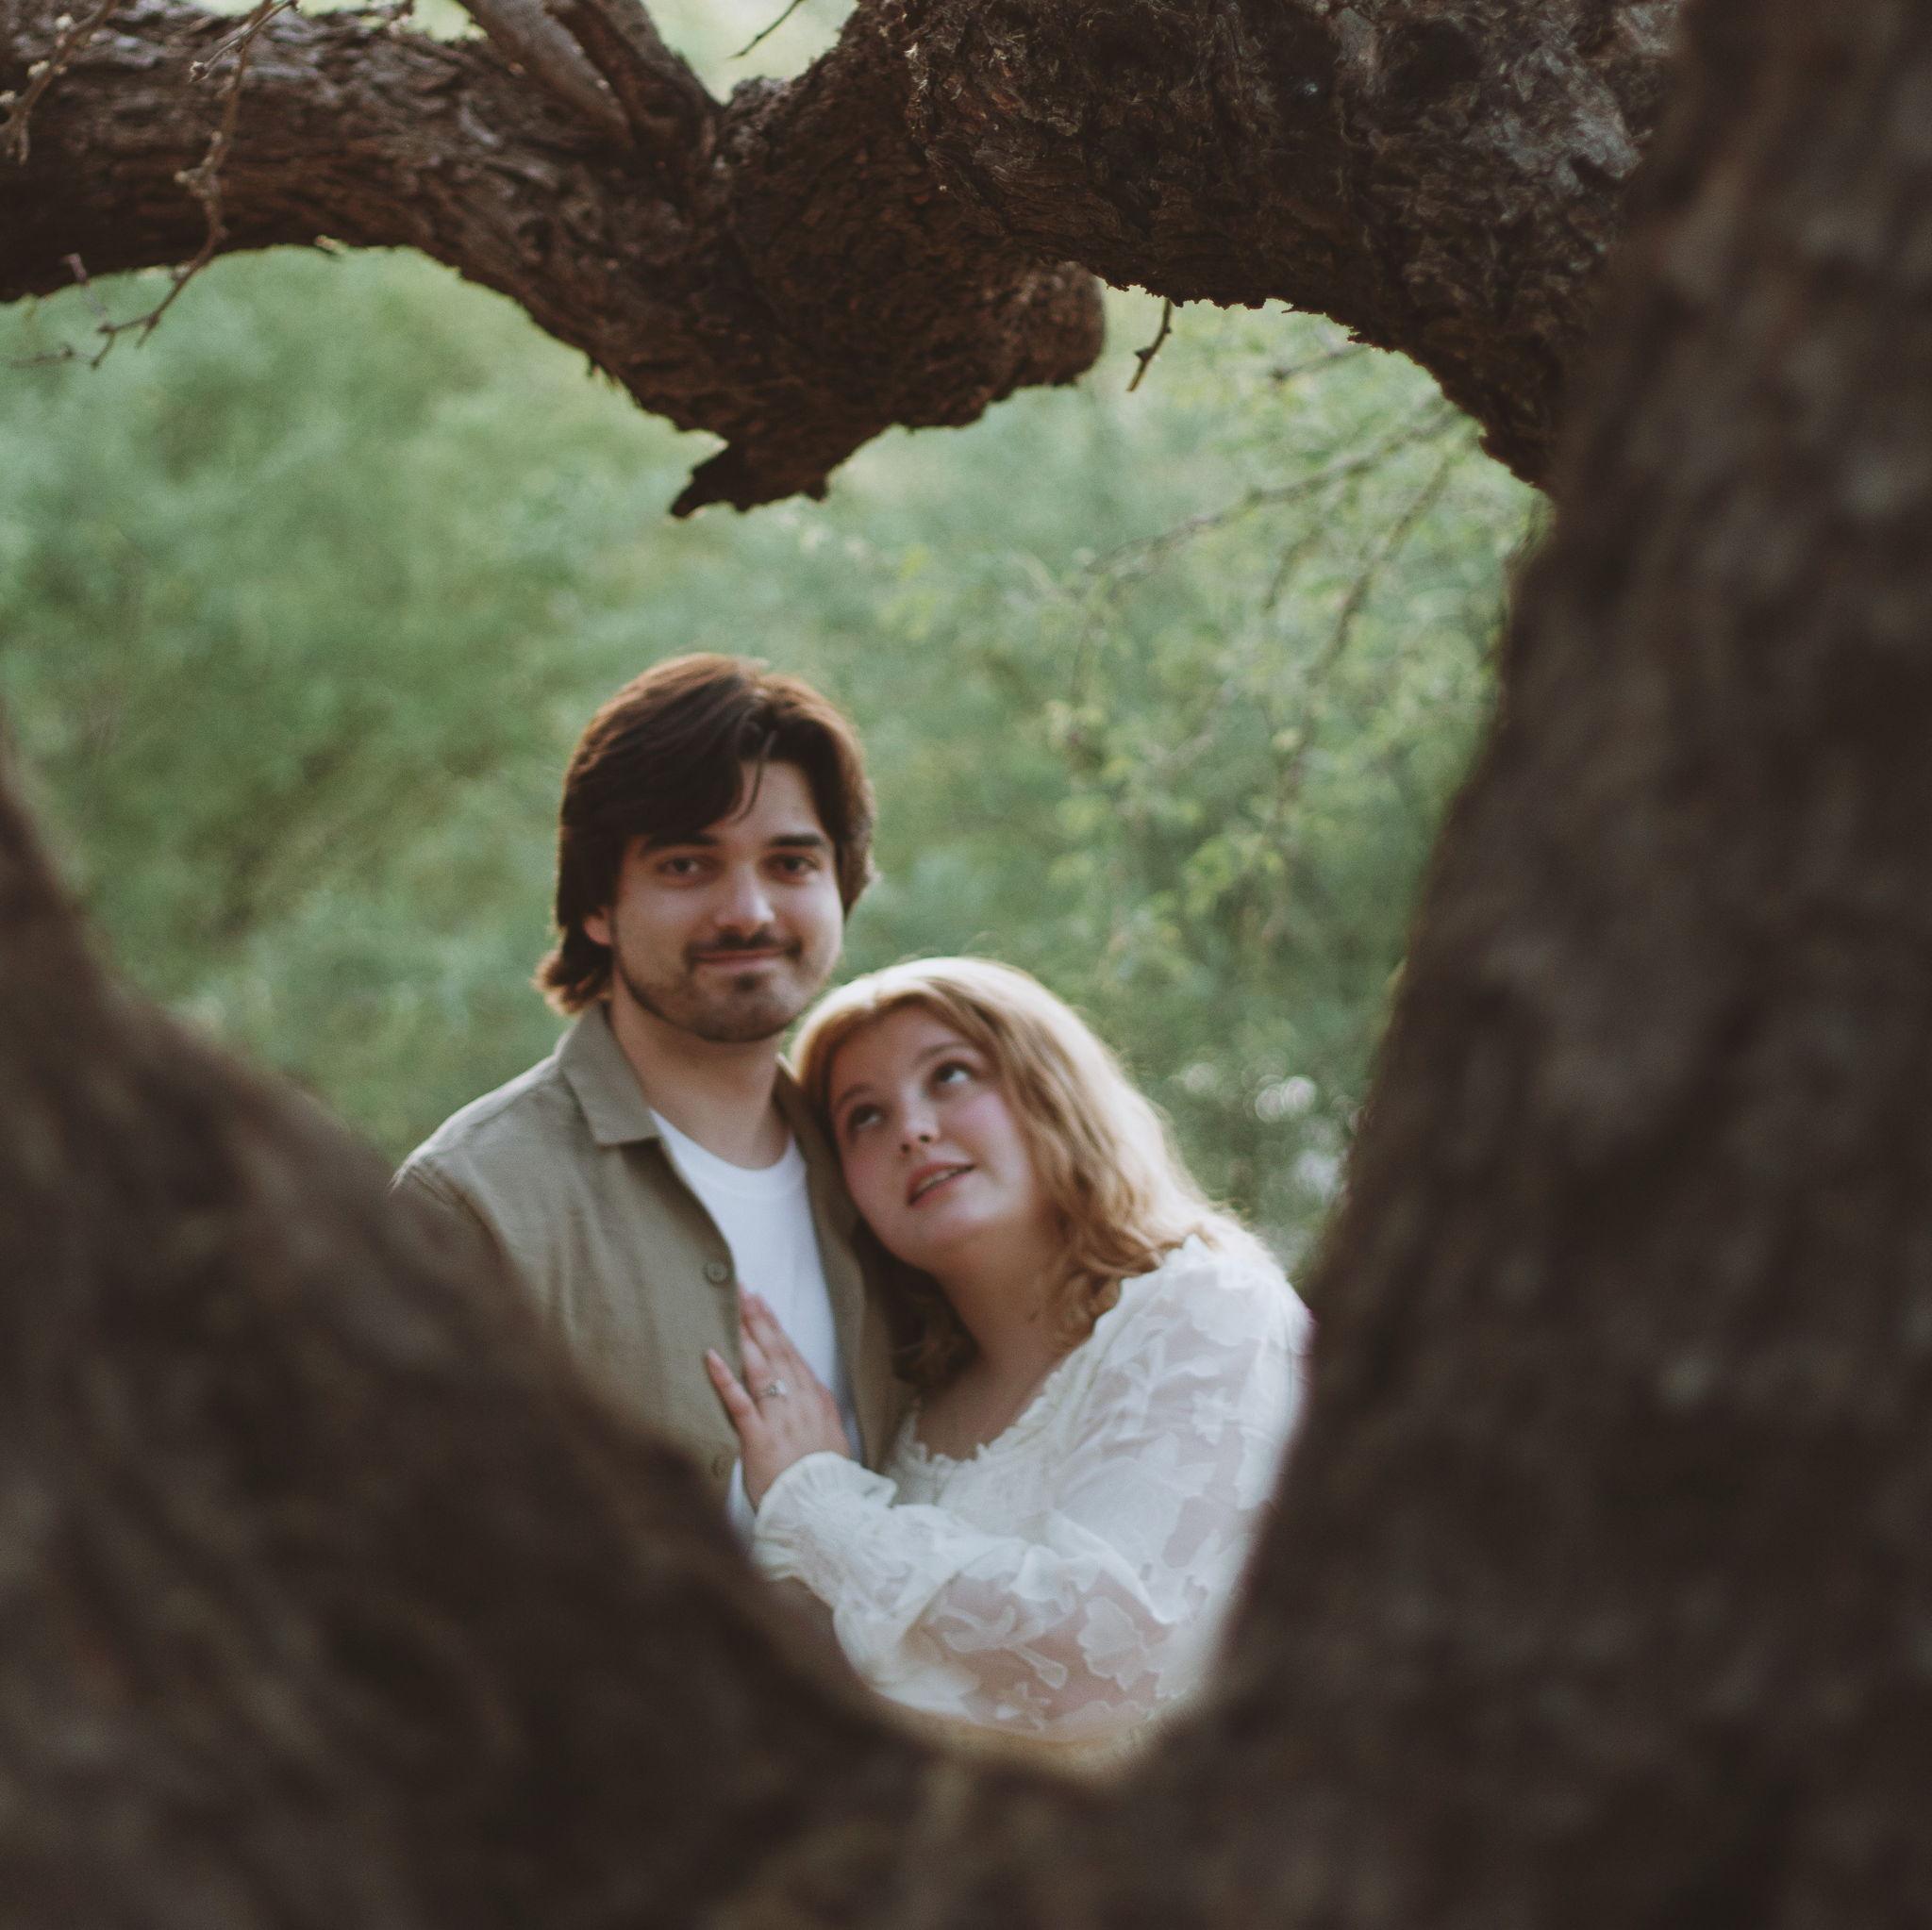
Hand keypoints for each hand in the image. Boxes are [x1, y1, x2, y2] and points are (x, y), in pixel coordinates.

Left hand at [704, 1292, 851, 1508]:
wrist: (824, 1511)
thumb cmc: (826, 1480)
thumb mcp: (831, 1439)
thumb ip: (819, 1413)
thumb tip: (809, 1395)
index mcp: (817, 1400)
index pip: (792, 1354)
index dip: (775, 1327)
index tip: (762, 1303)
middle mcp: (799, 1402)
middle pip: (776, 1351)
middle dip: (758, 1319)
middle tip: (743, 1291)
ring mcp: (779, 1417)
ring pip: (759, 1367)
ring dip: (744, 1336)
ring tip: (729, 1309)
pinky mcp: (758, 1437)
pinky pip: (738, 1401)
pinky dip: (724, 1376)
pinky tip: (711, 1355)